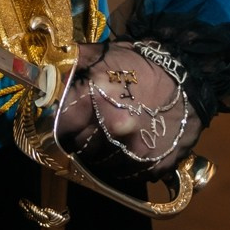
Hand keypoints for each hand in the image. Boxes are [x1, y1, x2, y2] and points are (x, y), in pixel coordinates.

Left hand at [55, 40, 200, 178]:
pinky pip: (129, 175)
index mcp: (98, 99)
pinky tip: (130, 147)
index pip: (62, 127)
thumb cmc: (141, 63)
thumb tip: (39, 72)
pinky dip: (126, 166)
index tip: (68, 121)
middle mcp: (116, 129)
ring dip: (103, 155)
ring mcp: (138, 150)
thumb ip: (68, 63)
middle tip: (92, 127)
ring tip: (111, 138)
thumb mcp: (102, 54)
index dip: (63, 124)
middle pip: (82, 148)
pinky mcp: (157, 165)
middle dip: (83, 138)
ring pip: (104, 165)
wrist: (190, 74)